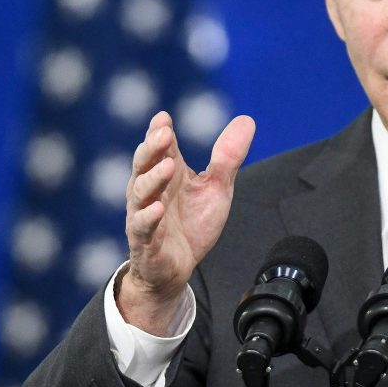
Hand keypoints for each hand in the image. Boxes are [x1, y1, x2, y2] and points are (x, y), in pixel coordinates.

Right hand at [118, 110, 254, 333]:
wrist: (177, 268)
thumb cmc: (191, 224)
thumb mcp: (216, 188)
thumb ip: (227, 157)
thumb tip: (247, 120)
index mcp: (166, 173)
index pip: (159, 146)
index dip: (159, 131)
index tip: (164, 119)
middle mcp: (151, 189)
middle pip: (144, 163)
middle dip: (152, 147)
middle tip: (163, 134)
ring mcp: (144, 213)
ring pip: (141, 191)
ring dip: (153, 178)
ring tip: (168, 167)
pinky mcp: (145, 240)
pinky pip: (142, 226)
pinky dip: (148, 217)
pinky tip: (158, 208)